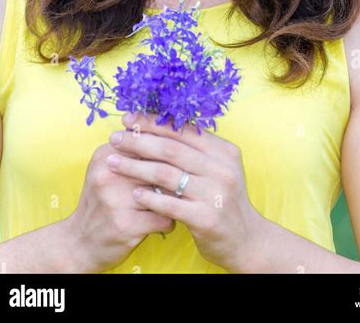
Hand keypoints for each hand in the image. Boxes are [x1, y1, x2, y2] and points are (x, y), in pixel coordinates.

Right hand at [65, 141, 176, 272]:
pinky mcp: (126, 225)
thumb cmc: (100, 201)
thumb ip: (130, 151)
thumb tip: (166, 137)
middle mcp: (110, 174)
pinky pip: (164, 218)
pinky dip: (169, 222)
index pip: (147, 142)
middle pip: (160, 165)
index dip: (169, 149)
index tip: (181, 158)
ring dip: (176, 199)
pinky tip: (164, 222)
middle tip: (186, 181)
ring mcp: (117, 200)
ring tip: (176, 203)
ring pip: (166, 192)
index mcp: (106, 156)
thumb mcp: (106, 170)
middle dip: (177, 175)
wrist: (79, 242)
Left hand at [107, 111, 262, 271]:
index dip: (153, 123)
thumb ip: (194, 151)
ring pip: (166, 174)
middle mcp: (221, 168)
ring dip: (135, 167)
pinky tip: (133, 193)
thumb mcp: (216, 169)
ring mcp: (215, 193)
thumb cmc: (222, 199)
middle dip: (138, 141)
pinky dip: (149, 197)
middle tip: (115, 138)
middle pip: (171, 148)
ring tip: (113, 163)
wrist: (246, 240)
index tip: (128, 118)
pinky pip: (170, 204)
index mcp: (223, 151)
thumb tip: (156, 128)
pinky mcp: (206, 218)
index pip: (183, 130)